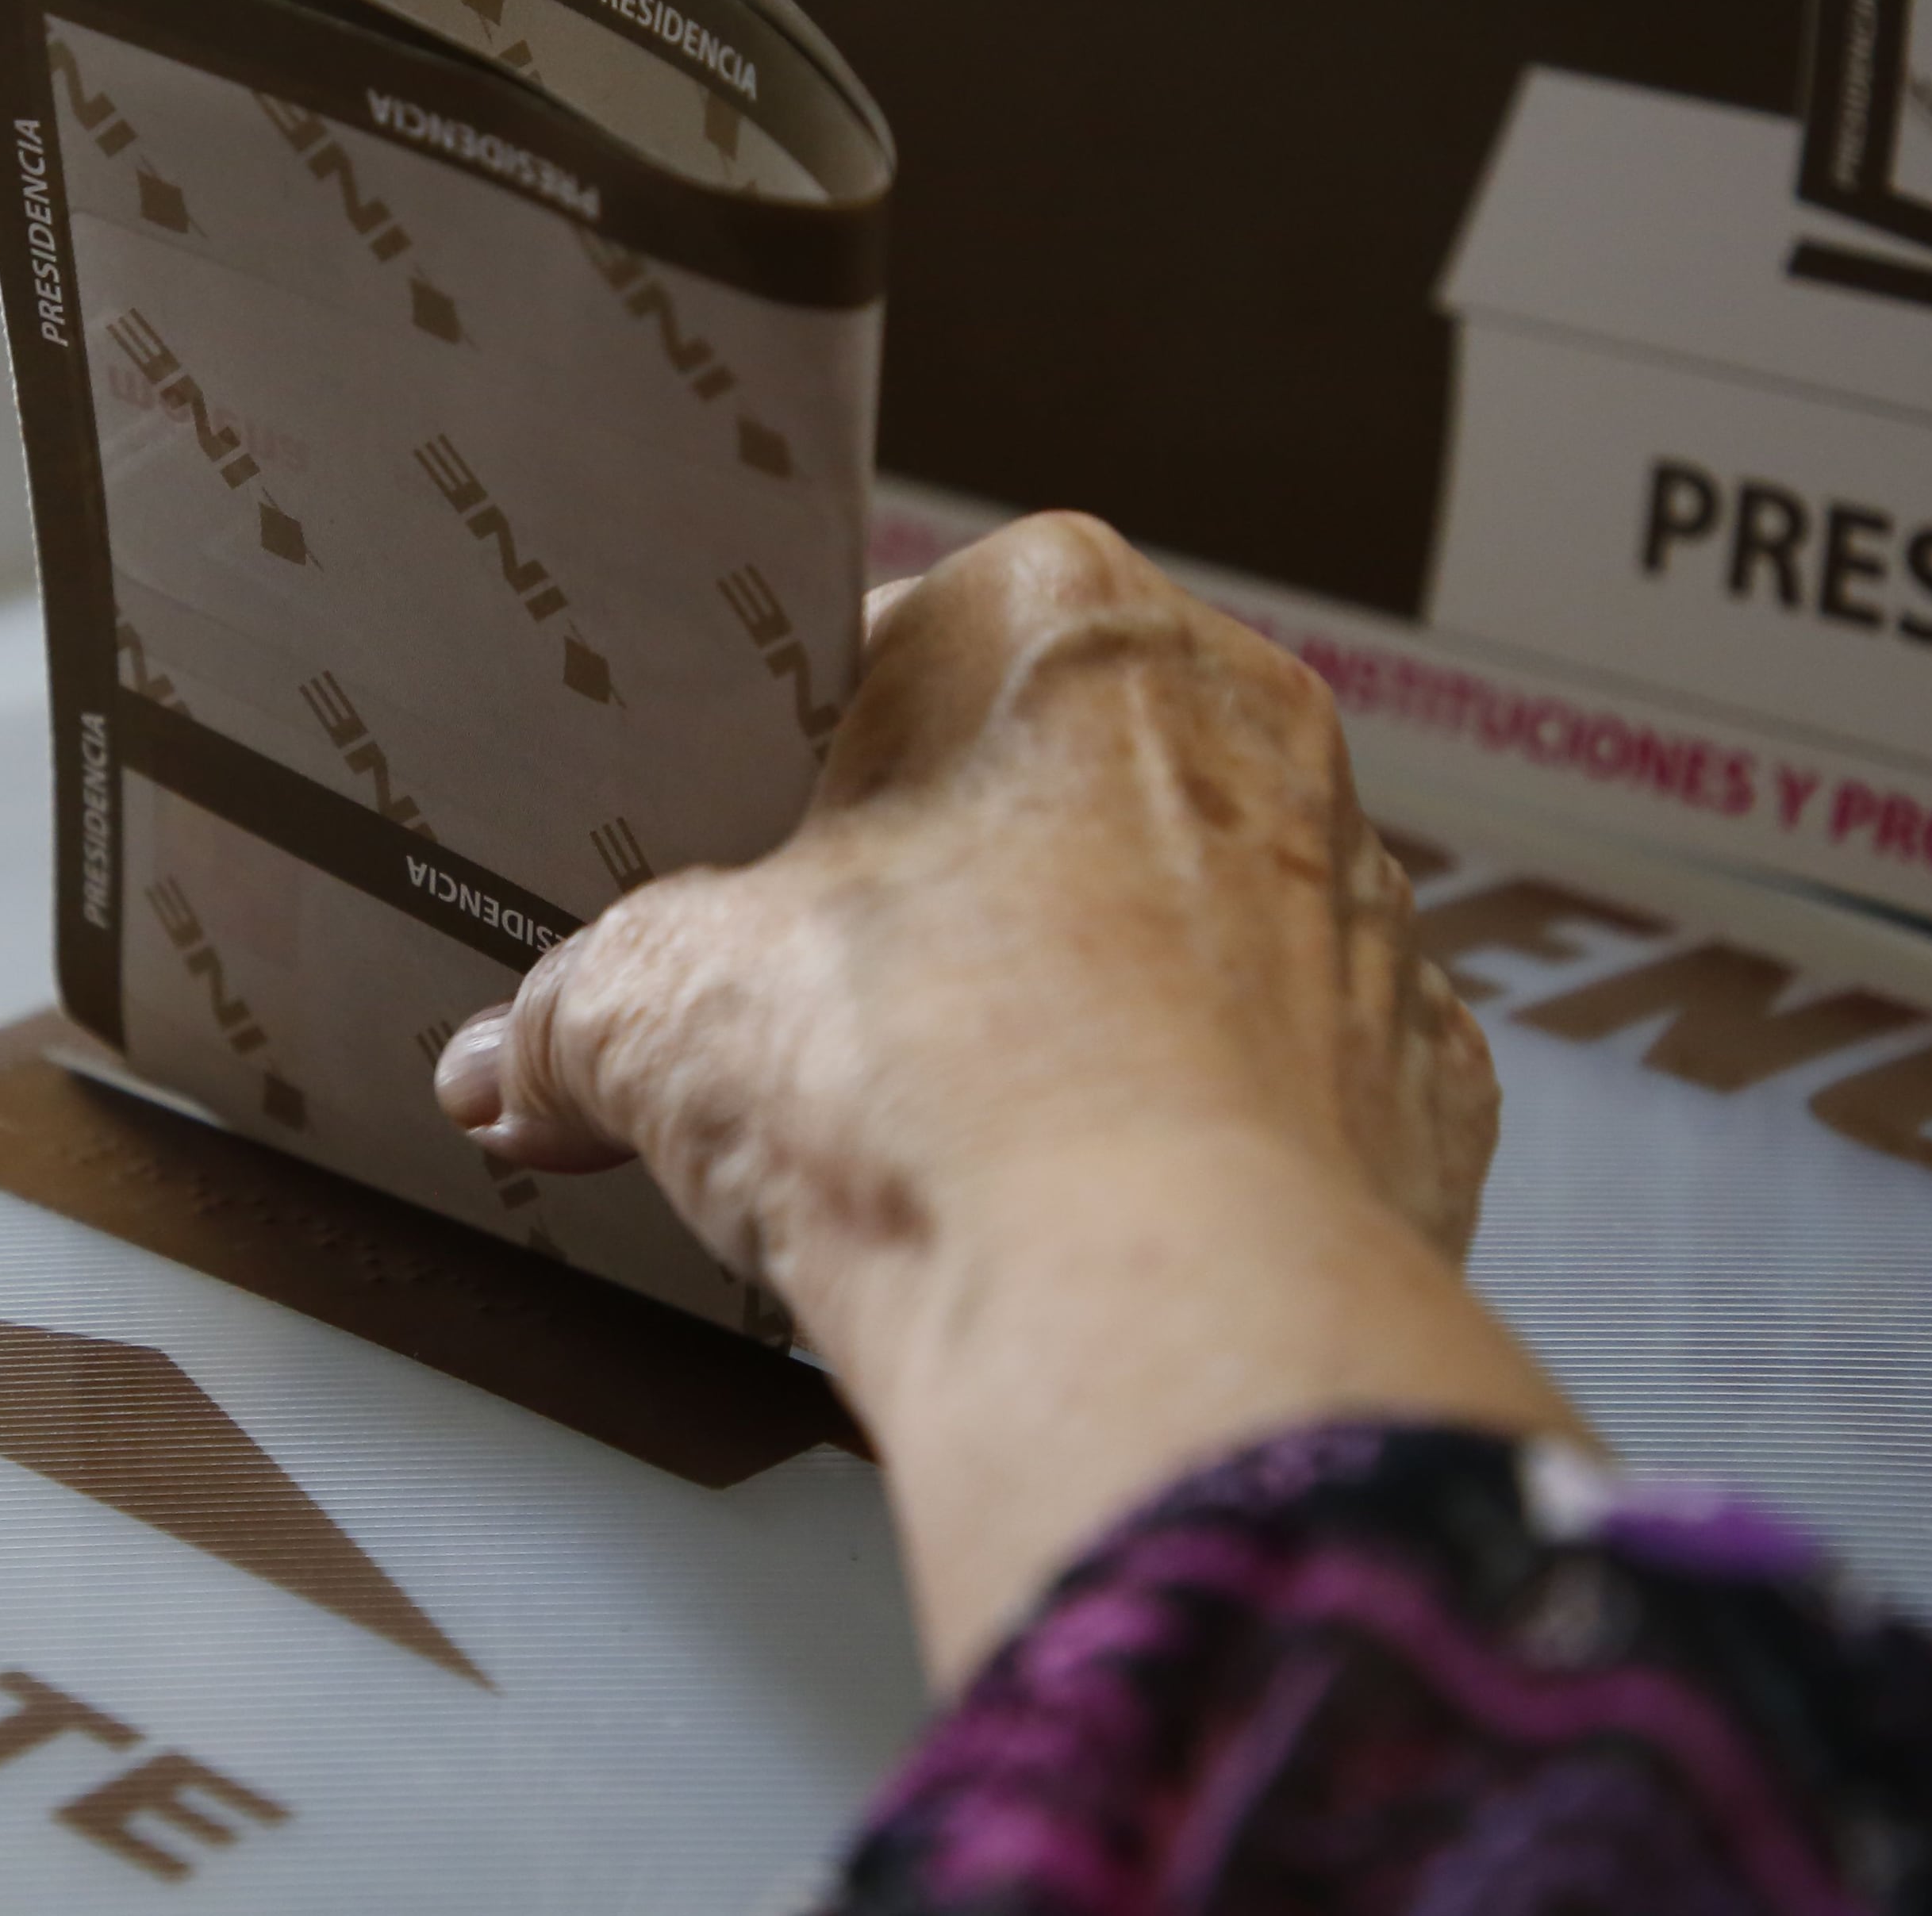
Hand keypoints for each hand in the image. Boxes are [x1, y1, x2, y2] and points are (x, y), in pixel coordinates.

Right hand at [435, 513, 1581, 1679]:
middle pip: (1053, 782)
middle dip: (952, 888)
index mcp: (1062, 618)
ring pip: (1187, 921)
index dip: (806, 769)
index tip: (756, 865)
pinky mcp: (1420, 1077)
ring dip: (1089, 1003)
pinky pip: (1284, 1077)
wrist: (1149, 1314)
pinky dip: (1200, 1135)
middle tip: (838, 1010)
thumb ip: (574, 1012)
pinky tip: (1103, 1210)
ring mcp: (1355, 902)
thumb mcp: (660, 1014)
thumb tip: (511, 1064)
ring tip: (967, 1133)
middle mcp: (1246, 722)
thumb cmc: (930, 1087)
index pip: (902, 643)